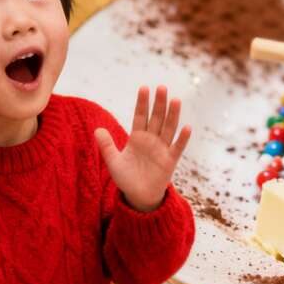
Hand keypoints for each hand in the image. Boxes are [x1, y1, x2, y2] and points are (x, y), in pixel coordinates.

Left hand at [95, 86, 190, 211]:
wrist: (138, 196)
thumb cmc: (126, 178)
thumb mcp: (113, 162)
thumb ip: (106, 146)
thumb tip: (96, 129)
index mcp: (137, 138)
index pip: (140, 116)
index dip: (142, 103)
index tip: (144, 88)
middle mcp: (151, 140)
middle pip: (156, 118)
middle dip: (159, 103)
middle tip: (161, 87)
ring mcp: (162, 149)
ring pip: (169, 128)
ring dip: (172, 115)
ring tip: (175, 100)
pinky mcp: (170, 160)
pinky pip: (177, 147)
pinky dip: (183, 138)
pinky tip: (187, 127)